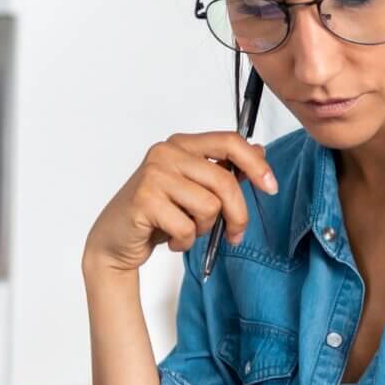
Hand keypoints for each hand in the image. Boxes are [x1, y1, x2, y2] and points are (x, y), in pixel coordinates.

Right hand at [82, 131, 277, 278]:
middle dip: (237, 215)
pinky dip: (184, 242)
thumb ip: (224, 171)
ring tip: (185, 230)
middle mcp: (167, 153)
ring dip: (203, 229)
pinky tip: (170, 239)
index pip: (230, 142)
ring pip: (209, 206)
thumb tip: (259, 153)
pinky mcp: (145, 200)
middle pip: (225, 181)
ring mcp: (154, 175)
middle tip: (235, 235)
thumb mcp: (194, 190)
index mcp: (182, 145)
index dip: (256, 165)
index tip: (270, 187)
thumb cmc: (155, 214)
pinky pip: (187, 227)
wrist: (115, 240)